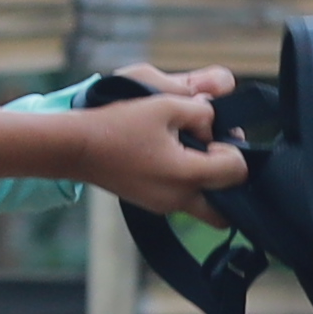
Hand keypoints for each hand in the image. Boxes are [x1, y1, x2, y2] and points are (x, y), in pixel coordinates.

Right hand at [73, 67, 245, 204]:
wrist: (75, 147)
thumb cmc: (117, 124)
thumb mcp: (164, 105)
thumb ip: (200, 111)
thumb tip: (215, 120)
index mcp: (187, 175)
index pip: (237, 172)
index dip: (233, 149)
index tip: (212, 134)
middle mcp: (178, 199)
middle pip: (227, 208)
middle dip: (228, 180)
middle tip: (212, 152)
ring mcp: (163, 205)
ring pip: (205, 205)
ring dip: (207, 181)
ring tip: (189, 150)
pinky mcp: (151, 204)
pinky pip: (183, 200)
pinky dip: (187, 182)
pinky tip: (170, 156)